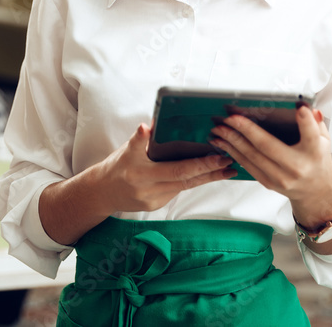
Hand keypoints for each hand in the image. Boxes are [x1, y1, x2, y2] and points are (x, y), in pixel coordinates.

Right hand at [91, 123, 235, 213]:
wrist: (102, 192)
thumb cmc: (116, 166)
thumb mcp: (125, 149)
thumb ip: (140, 139)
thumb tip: (149, 125)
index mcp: (141, 172)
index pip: (177, 169)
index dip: (199, 164)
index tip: (217, 156)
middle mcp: (148, 189)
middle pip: (186, 180)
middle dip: (210, 171)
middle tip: (229, 162)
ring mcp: (153, 200)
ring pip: (185, 187)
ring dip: (206, 178)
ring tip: (226, 169)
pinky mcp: (156, 206)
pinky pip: (177, 191)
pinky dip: (191, 182)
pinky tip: (206, 175)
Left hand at [209, 105, 331, 228]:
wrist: (315, 191)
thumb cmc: (317, 160)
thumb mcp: (324, 140)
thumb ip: (316, 124)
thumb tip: (309, 108)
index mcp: (315, 154)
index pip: (311, 136)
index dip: (306, 123)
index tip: (300, 108)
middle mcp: (297, 167)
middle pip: (268, 146)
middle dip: (246, 130)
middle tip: (229, 117)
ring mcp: (281, 177)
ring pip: (252, 157)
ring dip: (232, 141)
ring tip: (218, 128)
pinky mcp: (268, 183)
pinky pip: (247, 165)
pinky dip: (232, 152)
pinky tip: (222, 142)